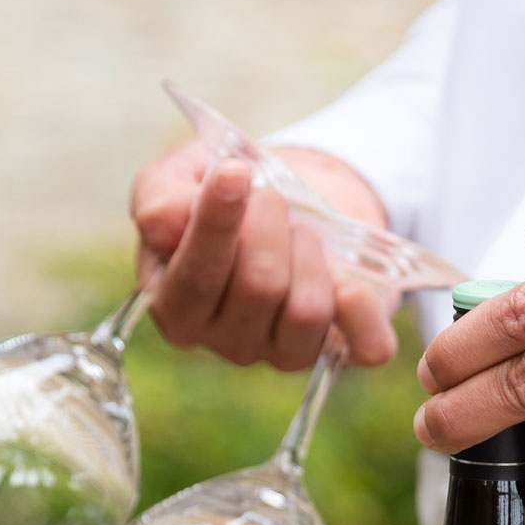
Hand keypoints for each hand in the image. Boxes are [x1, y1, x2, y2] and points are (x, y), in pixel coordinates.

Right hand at [130, 140, 397, 369]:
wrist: (295, 197)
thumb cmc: (228, 195)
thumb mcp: (179, 181)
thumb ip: (160, 199)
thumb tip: (169, 220)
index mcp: (178, 307)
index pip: (195, 281)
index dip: (217, 225)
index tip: (236, 172)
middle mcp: (228, 342)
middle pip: (258, 287)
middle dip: (271, 223)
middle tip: (271, 199)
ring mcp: (285, 353)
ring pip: (306, 309)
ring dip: (309, 250)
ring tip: (301, 232)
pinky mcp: (343, 351)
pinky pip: (365, 346)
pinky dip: (365, 312)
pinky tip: (352, 283)